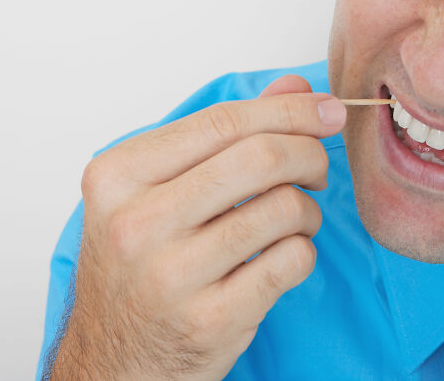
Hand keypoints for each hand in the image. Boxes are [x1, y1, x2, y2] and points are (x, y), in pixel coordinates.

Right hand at [50, 75, 345, 379]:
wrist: (115, 360)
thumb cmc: (140, 267)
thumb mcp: (159, 191)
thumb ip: (224, 135)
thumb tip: (294, 89)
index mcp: (118, 176)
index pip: (224, 122)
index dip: (289, 111)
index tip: (328, 110)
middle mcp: (136, 222)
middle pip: (260, 158)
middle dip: (309, 154)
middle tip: (316, 169)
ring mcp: (171, 275)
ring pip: (284, 208)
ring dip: (307, 209)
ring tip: (293, 220)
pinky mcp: (209, 319)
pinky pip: (292, 260)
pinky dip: (302, 251)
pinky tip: (282, 255)